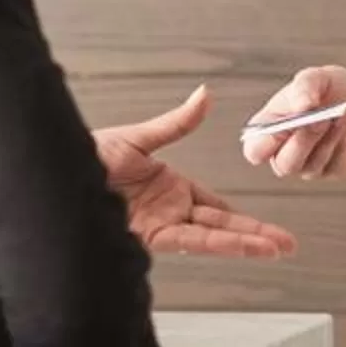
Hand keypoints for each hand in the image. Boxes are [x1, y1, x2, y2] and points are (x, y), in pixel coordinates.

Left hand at [92, 87, 297, 259]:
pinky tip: (242, 245)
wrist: (57, 175)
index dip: (243, 220)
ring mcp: (159, 225)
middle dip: (256, 237)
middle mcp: (168, 212)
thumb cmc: (88, 157)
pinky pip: (190, 240)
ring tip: (276, 250)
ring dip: (245, 244)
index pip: (215, 208)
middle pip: (222, 227)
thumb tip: (204, 96)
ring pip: (212, 237)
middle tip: (287, 245)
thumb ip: (177, 123)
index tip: (269, 231)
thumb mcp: (139, 138)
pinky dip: (218, 243)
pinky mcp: (148, 235)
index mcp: (169, 188)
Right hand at [241, 65, 345, 180]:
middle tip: (318, 118)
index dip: (264, 144)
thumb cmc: (331, 90)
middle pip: (283, 165)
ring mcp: (309, 166)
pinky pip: (334, 165)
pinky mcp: (333, 170)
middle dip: (301, 141)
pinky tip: (345, 121)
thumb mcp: (318, 77)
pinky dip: (341, 140)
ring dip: (326, 137)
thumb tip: (302, 105)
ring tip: (339, 113)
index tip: (283, 125)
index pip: (255, 151)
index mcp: (269, 130)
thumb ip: (305, 85)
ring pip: (310, 166)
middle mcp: (285, 153)